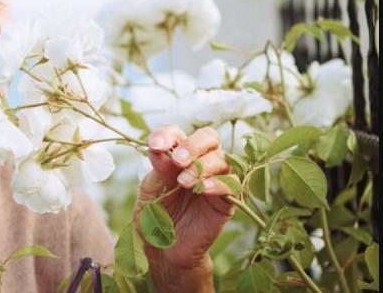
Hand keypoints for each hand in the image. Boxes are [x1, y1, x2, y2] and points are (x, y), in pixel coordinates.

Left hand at [134, 125, 238, 291]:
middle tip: (178, 159)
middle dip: (193, 144)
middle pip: (209, 137)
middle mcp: (199, 162)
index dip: (167, 135)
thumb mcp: (150, 189)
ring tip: (183, 182)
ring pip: (221, 159)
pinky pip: (232, 184)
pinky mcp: (226, 201)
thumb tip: (159, 149)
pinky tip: (202, 189)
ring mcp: (215, 179)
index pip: (177, 133)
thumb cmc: (155, 215)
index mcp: (177, 155)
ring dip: (202, 166)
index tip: (155, 145)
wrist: (164, 249)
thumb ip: (158, 169)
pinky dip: (217, 184)